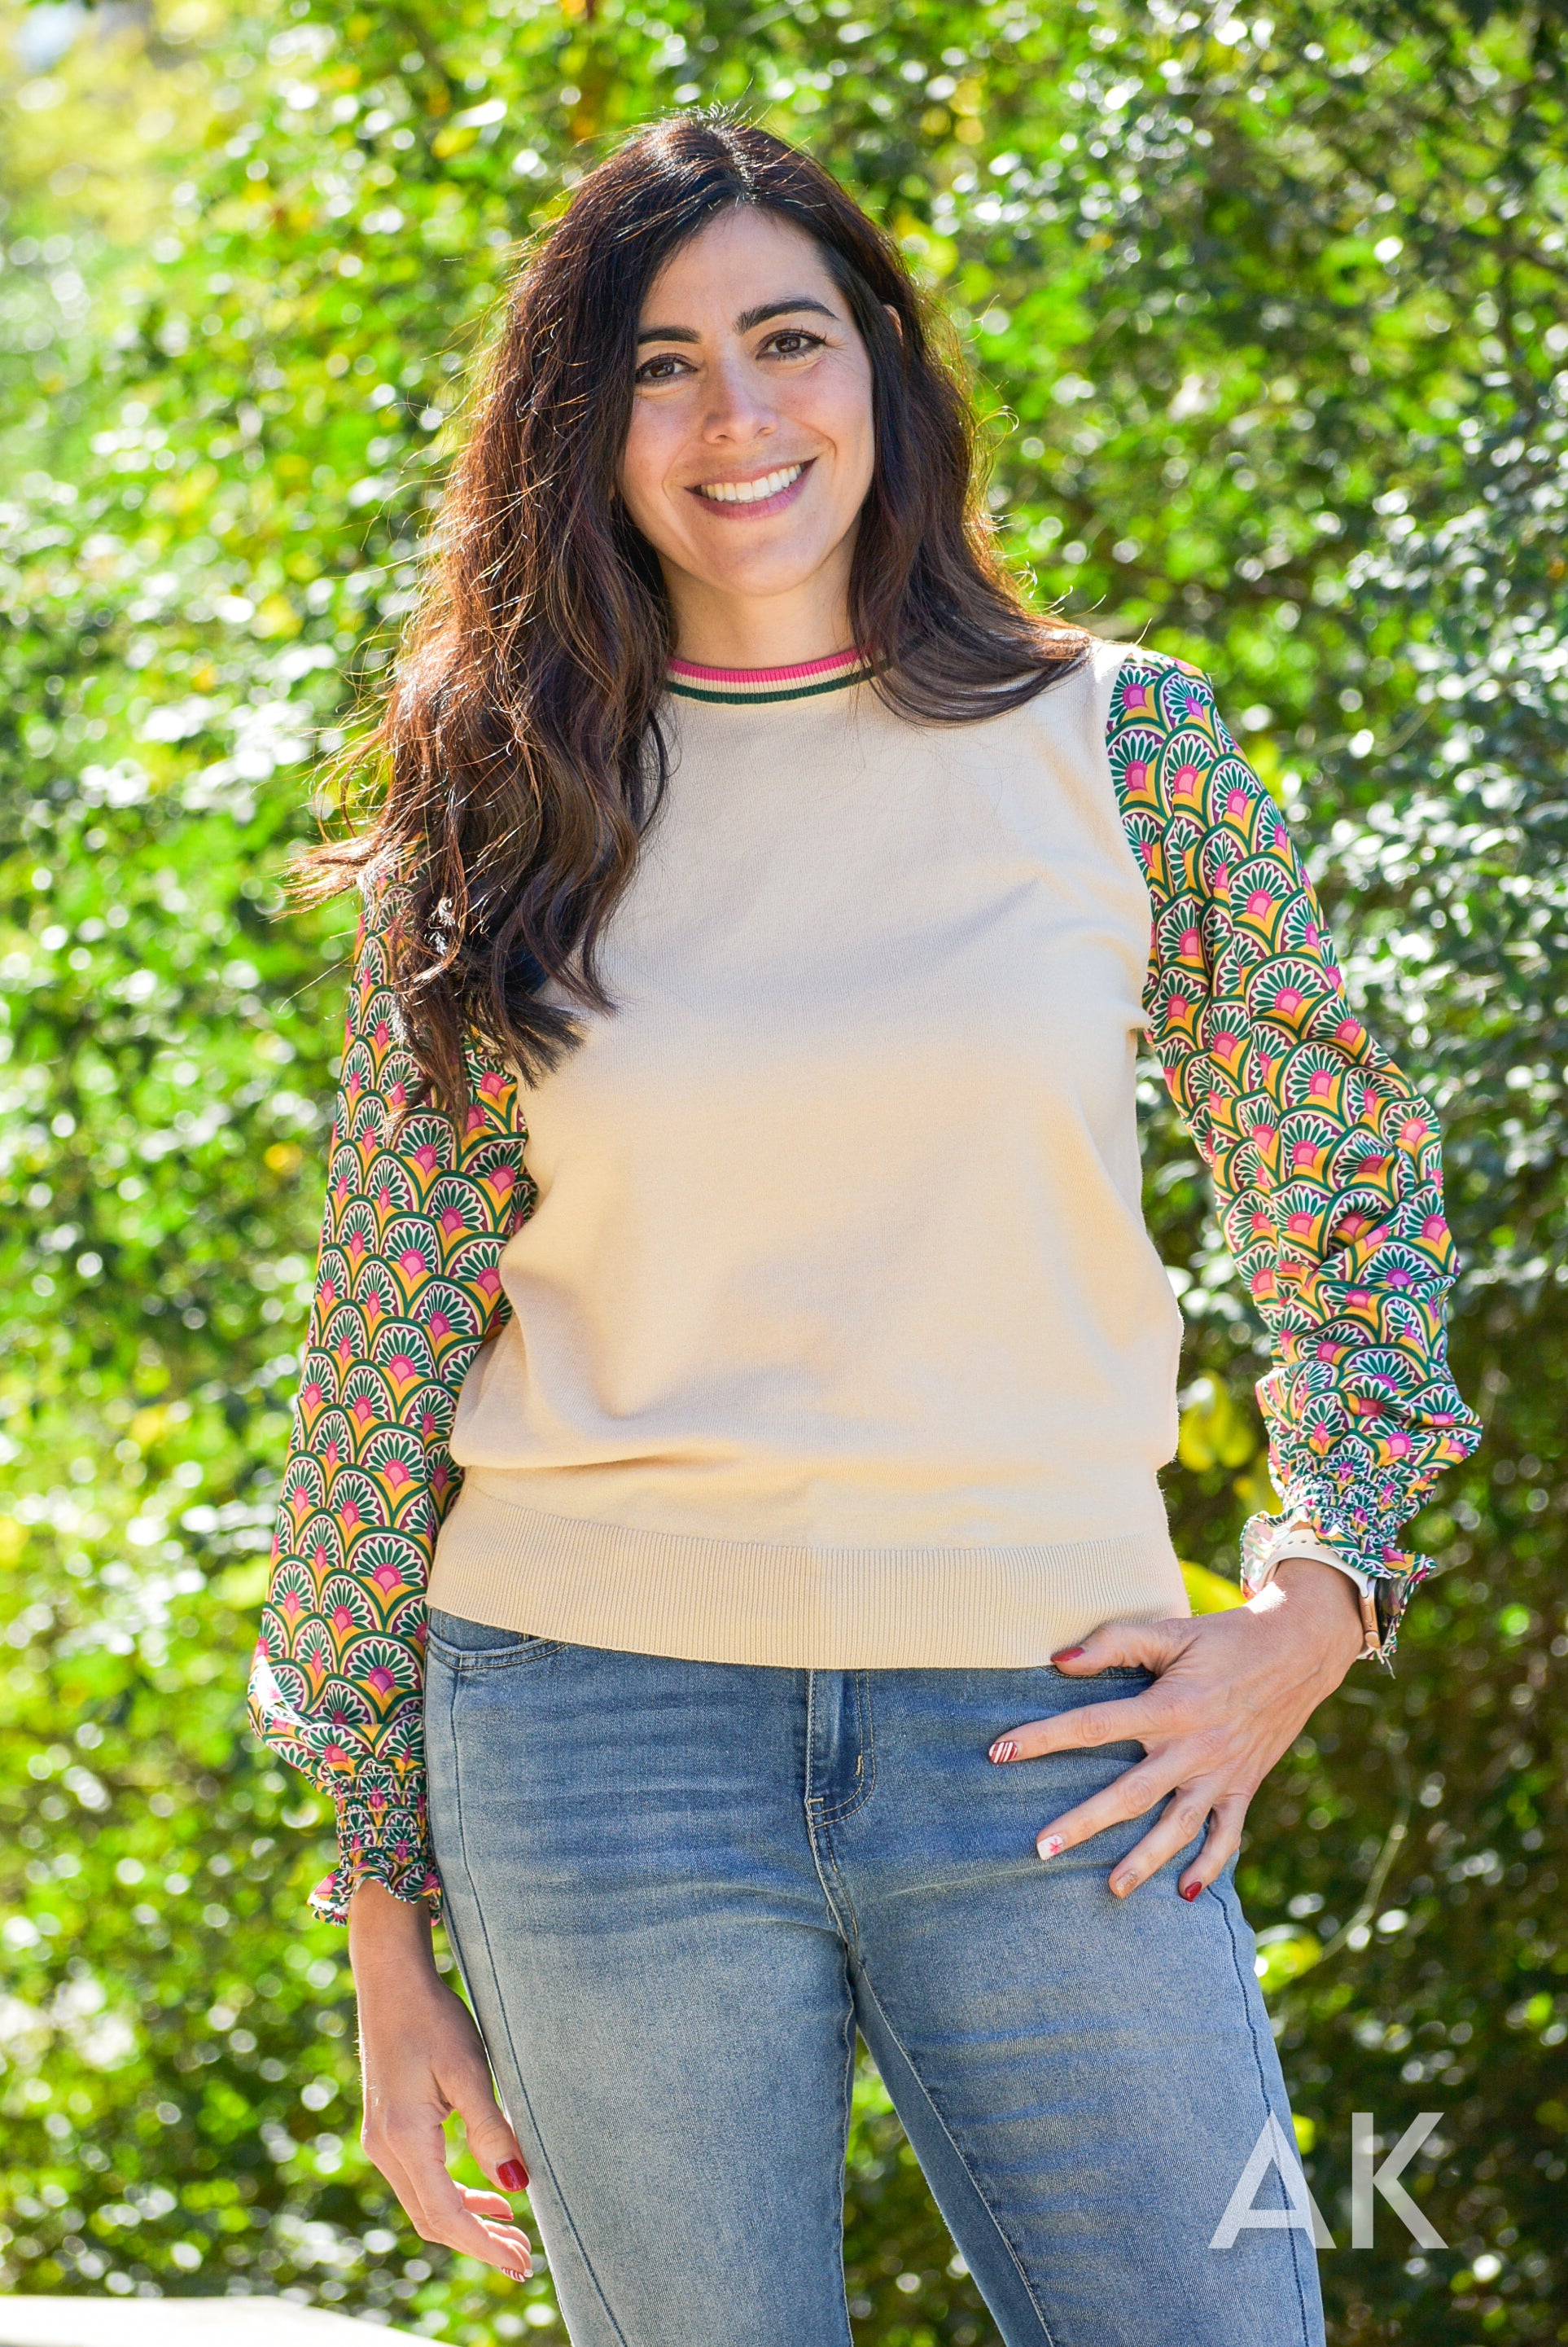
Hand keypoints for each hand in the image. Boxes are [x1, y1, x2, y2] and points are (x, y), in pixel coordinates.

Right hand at [349, 1879, 533, 2277]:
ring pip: (425, 2205)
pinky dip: (452, 2197)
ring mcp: (381, 2141)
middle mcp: (385, 2150)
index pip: (447, 2215)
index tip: (521, 2263)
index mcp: (405, 2140)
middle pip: (433, 2221)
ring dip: (467, 2223)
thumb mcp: (470, 2071)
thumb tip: (517, 2187)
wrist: (391, 1981)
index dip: (485, 2246)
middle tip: (524, 2258)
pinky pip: (419, 2182)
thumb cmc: (434, 2018)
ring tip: (511, 2231)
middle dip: (478, 2244)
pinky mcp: (386, 2129)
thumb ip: (491, 2130)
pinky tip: (484, 2195)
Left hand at [989, 1558, 1366, 1900]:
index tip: (998, 1753)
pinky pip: (1227, 1835)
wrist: (1299, 1650)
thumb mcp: (1170, 1631)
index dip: (1043, 1738)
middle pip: (1131, 1793)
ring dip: (1144, 1860)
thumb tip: (1058, 1661)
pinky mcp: (1245, 1787)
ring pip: (1177, 1826)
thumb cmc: (1224, 1637)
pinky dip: (1209, 1866)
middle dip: (1084, 1822)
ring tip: (1109, 1888)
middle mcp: (1194, 1746)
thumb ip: (1113, 1643)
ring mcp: (1222, 1773)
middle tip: (1042, 1848)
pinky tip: (1184, 1893)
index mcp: (1170, 1705)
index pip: (1093, 1726)